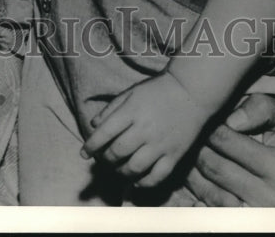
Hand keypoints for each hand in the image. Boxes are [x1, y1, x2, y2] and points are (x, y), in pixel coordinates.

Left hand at [83, 73, 212, 187]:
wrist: (190, 92)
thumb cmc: (157, 91)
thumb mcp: (131, 93)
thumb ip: (111, 109)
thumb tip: (94, 126)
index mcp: (131, 112)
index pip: (105, 133)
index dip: (91, 146)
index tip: (83, 154)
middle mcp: (144, 129)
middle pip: (118, 152)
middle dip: (105, 160)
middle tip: (103, 160)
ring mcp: (160, 144)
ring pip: (135, 167)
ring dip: (121, 172)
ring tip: (118, 169)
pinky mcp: (175, 155)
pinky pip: (158, 176)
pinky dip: (145, 183)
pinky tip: (137, 180)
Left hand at [186, 93, 274, 205]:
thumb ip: (258, 108)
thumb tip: (231, 121)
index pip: (225, 139)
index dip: (211, 126)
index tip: (211, 121)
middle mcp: (270, 197)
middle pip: (213, 165)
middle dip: (199, 146)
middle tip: (198, 136)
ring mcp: (256, 214)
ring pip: (207, 189)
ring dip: (193, 168)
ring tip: (196, 153)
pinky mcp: (242, 223)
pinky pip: (209, 208)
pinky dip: (197, 190)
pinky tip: (199, 175)